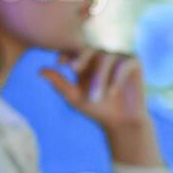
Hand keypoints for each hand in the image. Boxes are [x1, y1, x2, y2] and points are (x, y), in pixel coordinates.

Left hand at [40, 48, 161, 165]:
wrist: (121, 123)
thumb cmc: (96, 110)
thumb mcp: (74, 97)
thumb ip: (59, 83)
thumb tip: (39, 71)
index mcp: (87, 62)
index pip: (76, 50)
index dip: (68, 53)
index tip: (60, 63)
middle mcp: (103, 56)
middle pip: (91, 50)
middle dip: (82, 59)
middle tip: (73, 69)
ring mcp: (119, 58)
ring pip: (107, 58)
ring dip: (100, 77)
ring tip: (96, 97)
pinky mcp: (134, 63)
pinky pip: (124, 64)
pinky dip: (117, 77)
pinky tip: (112, 92)